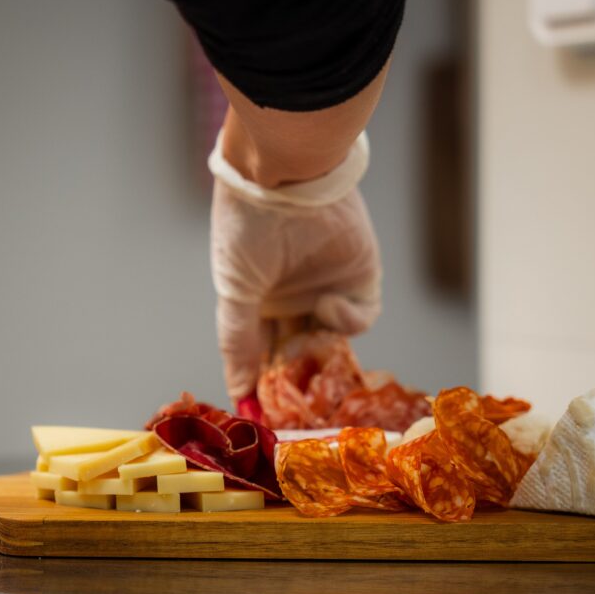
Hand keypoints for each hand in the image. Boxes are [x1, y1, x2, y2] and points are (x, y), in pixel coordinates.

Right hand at [209, 134, 380, 402]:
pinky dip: (345, 320)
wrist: (286, 177)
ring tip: (309, 364)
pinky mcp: (360, 279)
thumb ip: (236, 342)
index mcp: (259, 301)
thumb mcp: (234, 289)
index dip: (259, 384)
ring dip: (321, 358)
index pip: (260, 354)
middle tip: (292, 411)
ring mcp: (328, 290)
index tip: (256, 417)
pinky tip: (325, 303)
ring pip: (331, 344)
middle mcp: (294, 299)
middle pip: (298, 355)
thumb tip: (236, 392)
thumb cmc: (248, 227)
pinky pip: (359, 319)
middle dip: (295, 384)